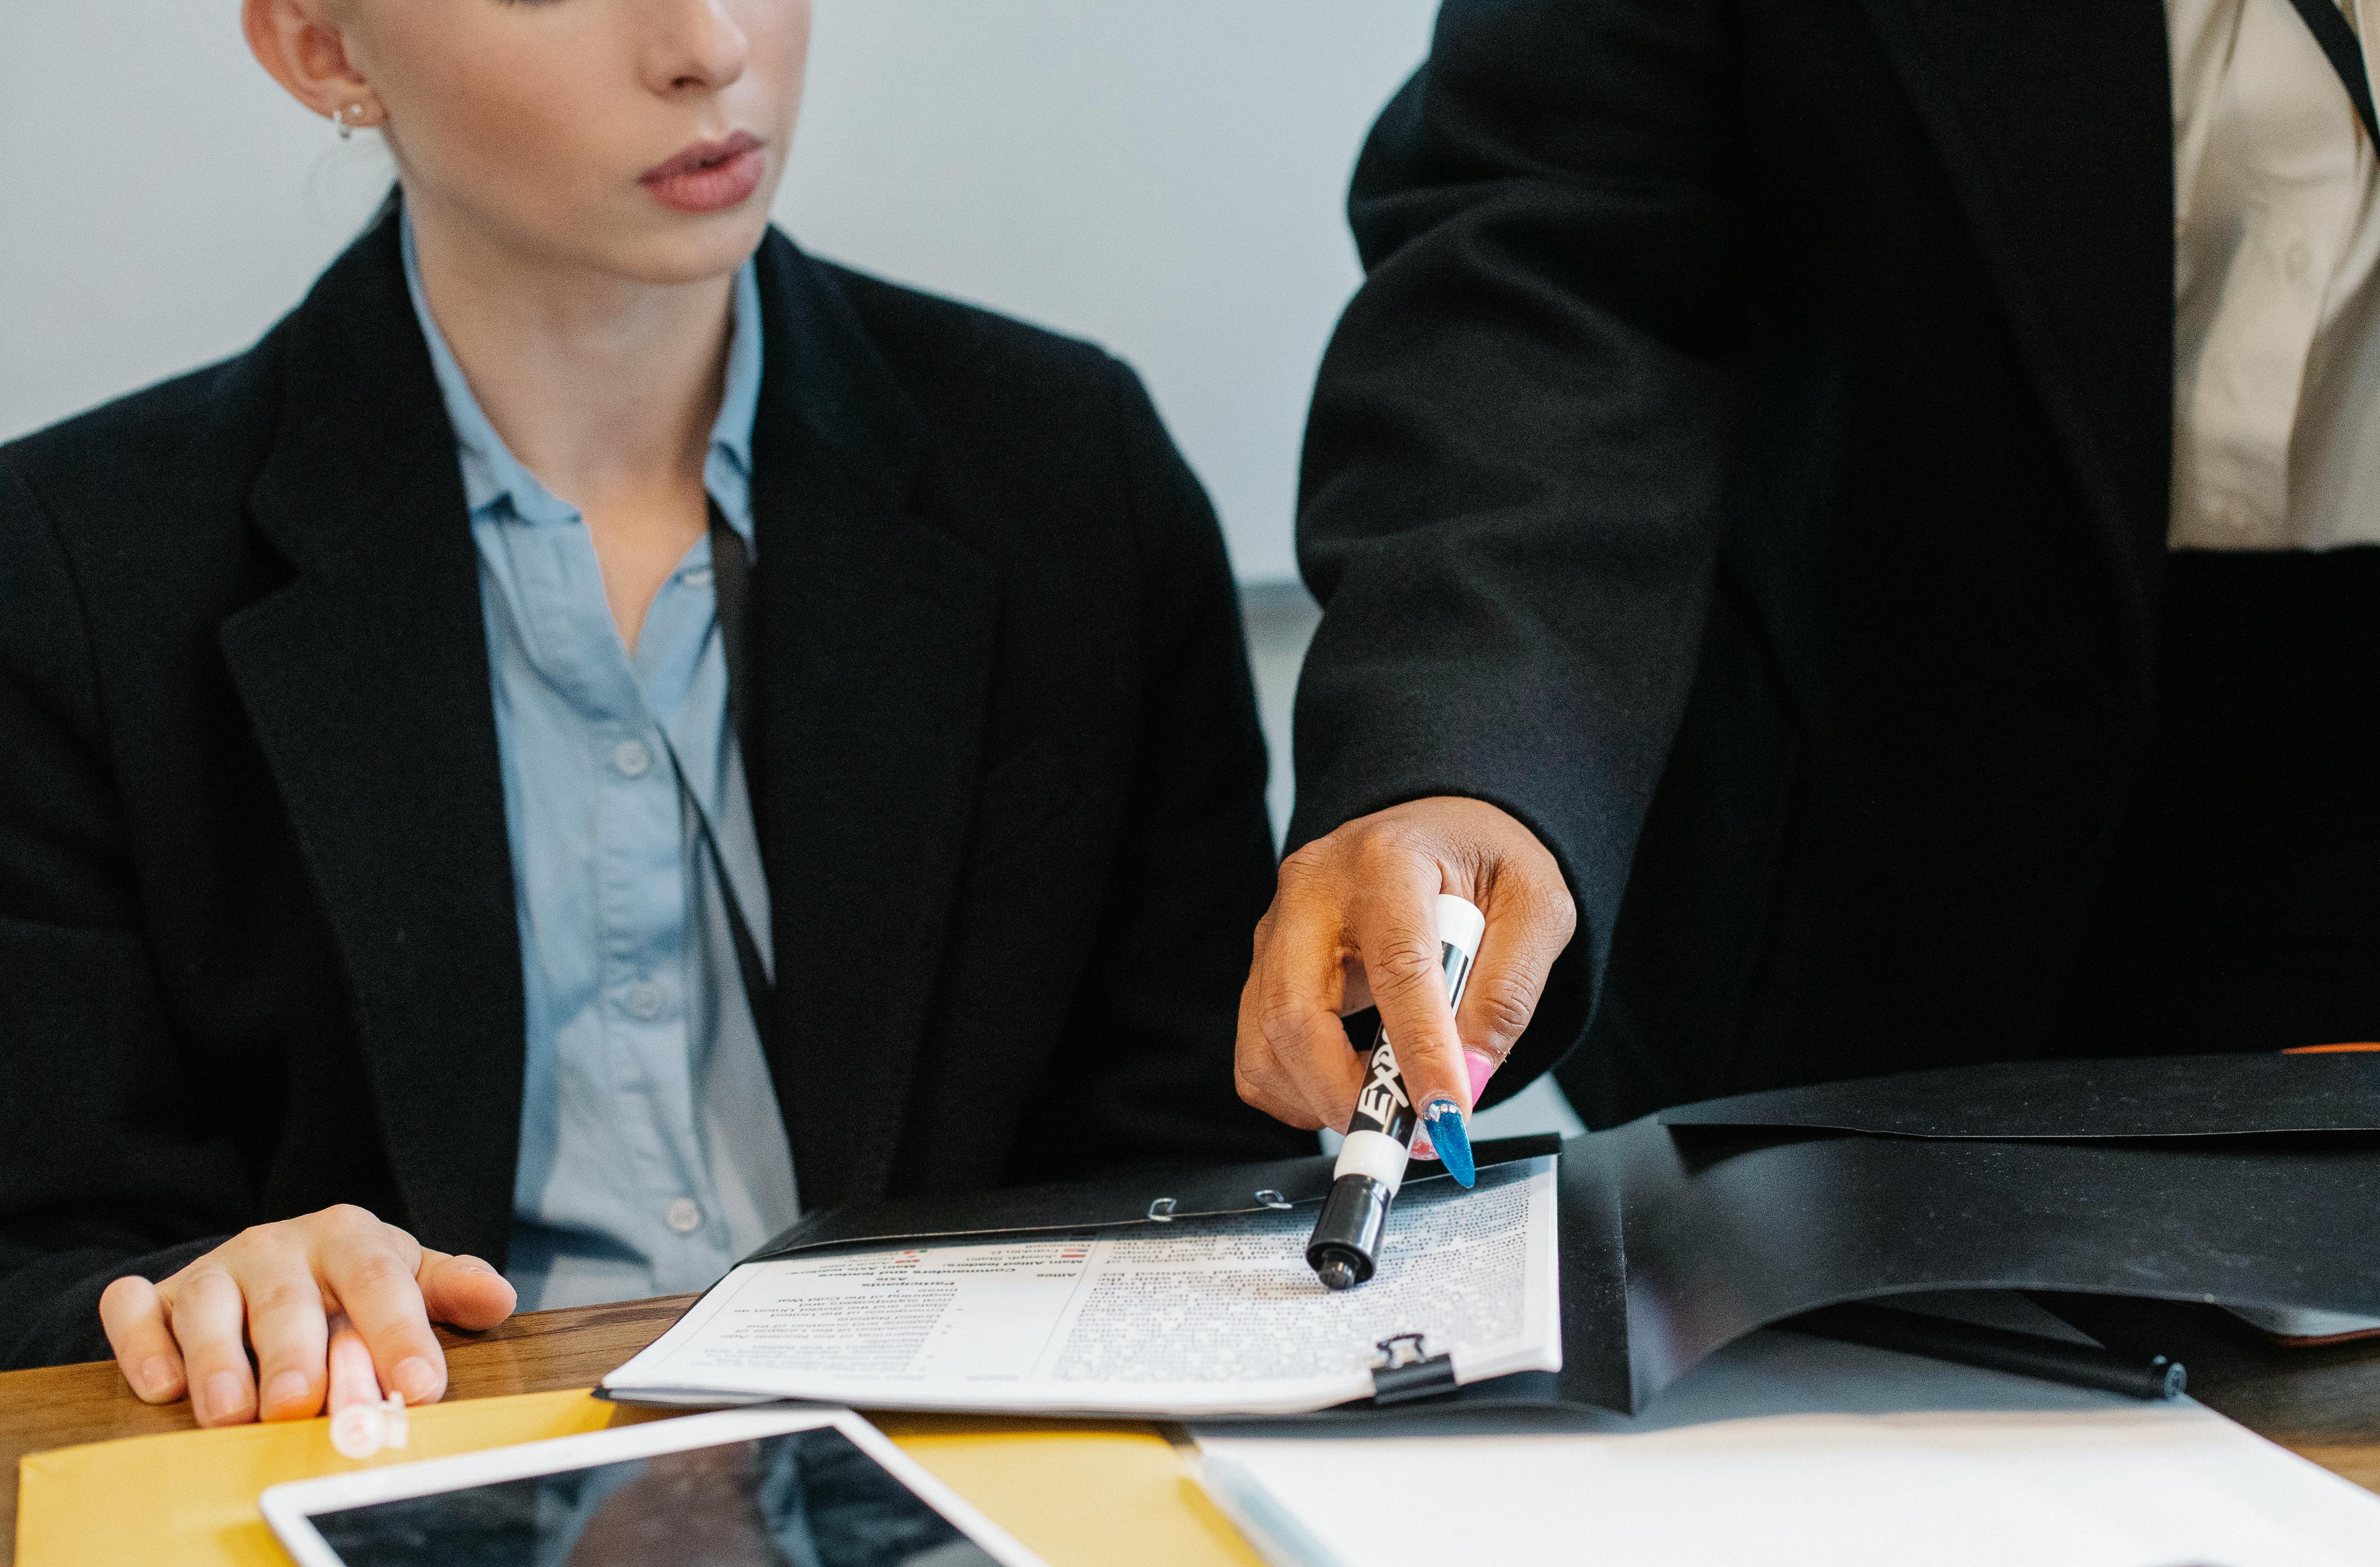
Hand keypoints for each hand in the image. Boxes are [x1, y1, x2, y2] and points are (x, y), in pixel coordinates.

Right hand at [98, 1204, 516, 1426]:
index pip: (381, 1283)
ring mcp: (214, 1270)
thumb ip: (450, 1290)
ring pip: (209, 1309)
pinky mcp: (158, 1297)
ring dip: (219, 1363)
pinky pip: (136, 1312)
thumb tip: (499, 1298)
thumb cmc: (351, 1283)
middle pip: (289, 1301)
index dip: (400, 1334)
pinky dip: (144, 1345)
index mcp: (350, 1239)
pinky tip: (163, 1386)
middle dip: (296, 1356)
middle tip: (300, 1405)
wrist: (275, 1262)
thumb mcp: (408, 1279)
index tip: (417, 1386)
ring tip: (233, 1412)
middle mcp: (278, 1247)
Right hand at [1237, 796, 1575, 1137]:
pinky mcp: (1263, 969)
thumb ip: (1508, 992)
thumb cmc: (1483, 861)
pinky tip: (1355, 1073)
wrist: (1437, 830)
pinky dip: (1302, 1090)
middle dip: (1346, 1093)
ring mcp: (1277, 931)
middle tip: (1409, 1132)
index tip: (1446, 1113)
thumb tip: (1469, 1079)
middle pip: (1294, 1013)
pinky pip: (1259, 1055)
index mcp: (1386, 861)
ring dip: (1323, 1098)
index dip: (1420, 1051)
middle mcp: (1312, 892)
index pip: (1397, 968)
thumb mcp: (1535, 908)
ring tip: (1391, 1095)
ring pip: (1264, 1044)